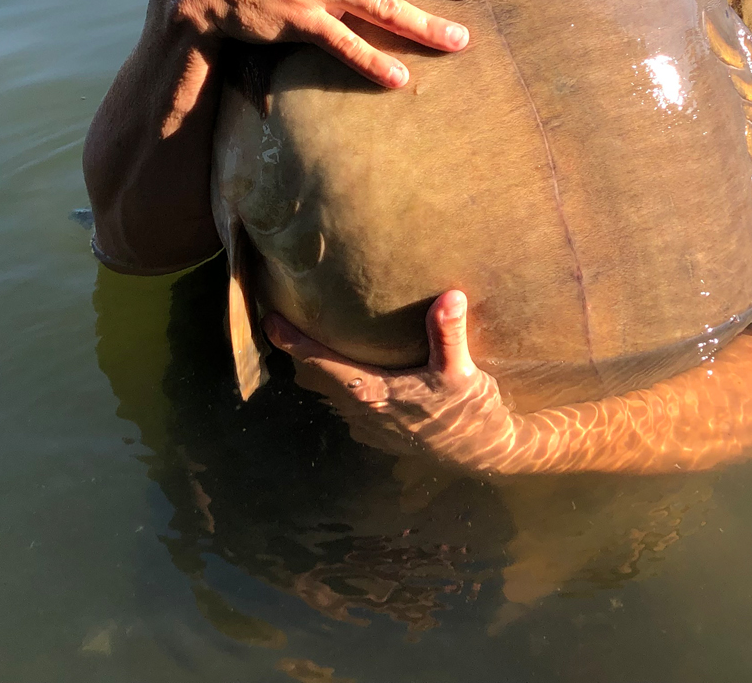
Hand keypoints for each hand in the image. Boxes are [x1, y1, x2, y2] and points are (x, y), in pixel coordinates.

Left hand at [264, 291, 529, 473]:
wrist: (482, 455)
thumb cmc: (469, 412)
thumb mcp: (462, 372)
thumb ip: (448, 335)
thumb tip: (449, 296)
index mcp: (371, 392)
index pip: (318, 362)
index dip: (291, 341)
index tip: (269, 319)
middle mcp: (360, 412)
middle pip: (314, 377)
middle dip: (299, 351)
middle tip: (289, 318)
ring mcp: (366, 427)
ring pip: (328, 393)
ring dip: (319, 370)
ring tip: (317, 339)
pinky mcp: (377, 434)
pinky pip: (346, 405)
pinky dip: (340, 385)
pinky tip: (354, 369)